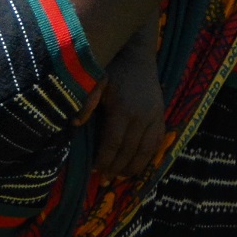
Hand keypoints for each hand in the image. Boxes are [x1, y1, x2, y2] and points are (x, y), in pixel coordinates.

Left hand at [94, 37, 165, 178]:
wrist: (137, 54)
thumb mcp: (96, 81)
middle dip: (116, 169)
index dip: (104, 160)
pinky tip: (138, 166)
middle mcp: (141, 117)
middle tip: (105, 181)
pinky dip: (148, 157)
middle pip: (128, 151)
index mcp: (122, 109)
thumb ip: (87, 102)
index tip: (95, 170)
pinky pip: (157, 142)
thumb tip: (75, 124)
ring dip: (133, 168)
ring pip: (145, 151)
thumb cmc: (112, 68)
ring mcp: (154, 117)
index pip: (112, 143)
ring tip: (120, 178)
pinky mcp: (161, 116)